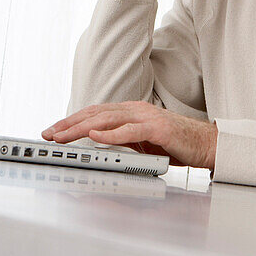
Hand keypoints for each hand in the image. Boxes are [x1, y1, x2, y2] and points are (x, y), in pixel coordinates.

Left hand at [42, 101, 217, 169]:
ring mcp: (146, 117)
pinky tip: (95, 136)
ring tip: (64, 135)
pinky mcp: (158, 128)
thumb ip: (121, 140)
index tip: (53, 130)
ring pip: (107, 120)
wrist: (206, 145)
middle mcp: (135, 110)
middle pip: (95, 113)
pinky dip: (110, 134)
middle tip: (49, 133)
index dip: (72, 120)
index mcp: (130, 111)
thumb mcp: (142, 143)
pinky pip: (130, 131)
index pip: (94, 113)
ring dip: (82, 128)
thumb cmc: (175, 145)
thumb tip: (97, 146)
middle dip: (69, 124)